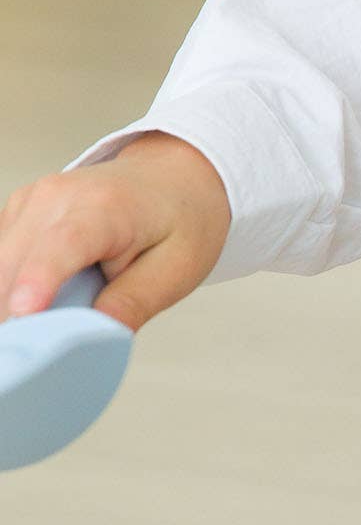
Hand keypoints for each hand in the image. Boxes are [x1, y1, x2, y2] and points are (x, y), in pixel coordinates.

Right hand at [0, 134, 230, 333]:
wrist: (172, 179)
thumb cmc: (179, 221)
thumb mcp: (177, 269)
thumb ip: (132, 304)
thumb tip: (90, 339)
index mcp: (105, 206)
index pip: (62, 245)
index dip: (39, 282)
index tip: (24, 316)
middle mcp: (57, 196)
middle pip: (15, 264)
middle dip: (21, 312)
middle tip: (52, 345)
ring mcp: (31, 200)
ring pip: (0, 267)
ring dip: (13, 302)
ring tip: (55, 318)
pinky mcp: (17, 211)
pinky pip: (1, 261)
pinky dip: (13, 287)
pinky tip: (44, 297)